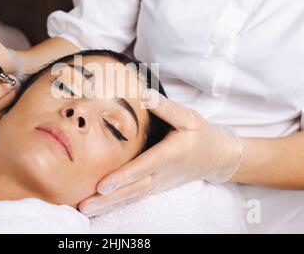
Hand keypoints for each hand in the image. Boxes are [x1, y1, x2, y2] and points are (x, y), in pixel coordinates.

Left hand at [78, 89, 243, 215]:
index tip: (103, 185)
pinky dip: (117, 203)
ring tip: (86, 209)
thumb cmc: (201, 135)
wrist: (218, 158)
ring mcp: (159, 183)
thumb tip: (144, 94)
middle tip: (85, 205)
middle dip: (109, 198)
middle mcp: (162, 173)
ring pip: (132, 196)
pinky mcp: (156, 187)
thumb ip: (165, 108)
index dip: (123, 176)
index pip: (143, 167)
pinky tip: (100, 206)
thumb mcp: (188, 117)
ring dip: (109, 204)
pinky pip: (135, 196)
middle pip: (133, 188)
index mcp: (170, 154)